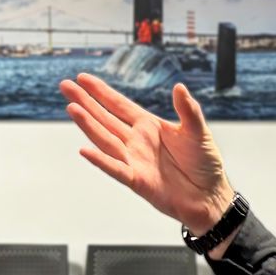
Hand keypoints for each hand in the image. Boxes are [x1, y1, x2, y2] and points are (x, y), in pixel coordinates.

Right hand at [58, 74, 232, 233]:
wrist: (210, 196)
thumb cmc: (204, 164)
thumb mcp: (198, 132)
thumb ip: (188, 110)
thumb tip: (179, 87)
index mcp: (149, 126)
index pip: (119, 104)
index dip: (101, 91)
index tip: (82, 78)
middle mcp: (136, 141)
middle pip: (105, 118)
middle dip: (85, 102)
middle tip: (65, 86)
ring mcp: (134, 160)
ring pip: (105, 140)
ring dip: (88, 125)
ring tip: (72, 108)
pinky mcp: (137, 181)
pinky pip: (115, 169)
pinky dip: (100, 161)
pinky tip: (85, 150)